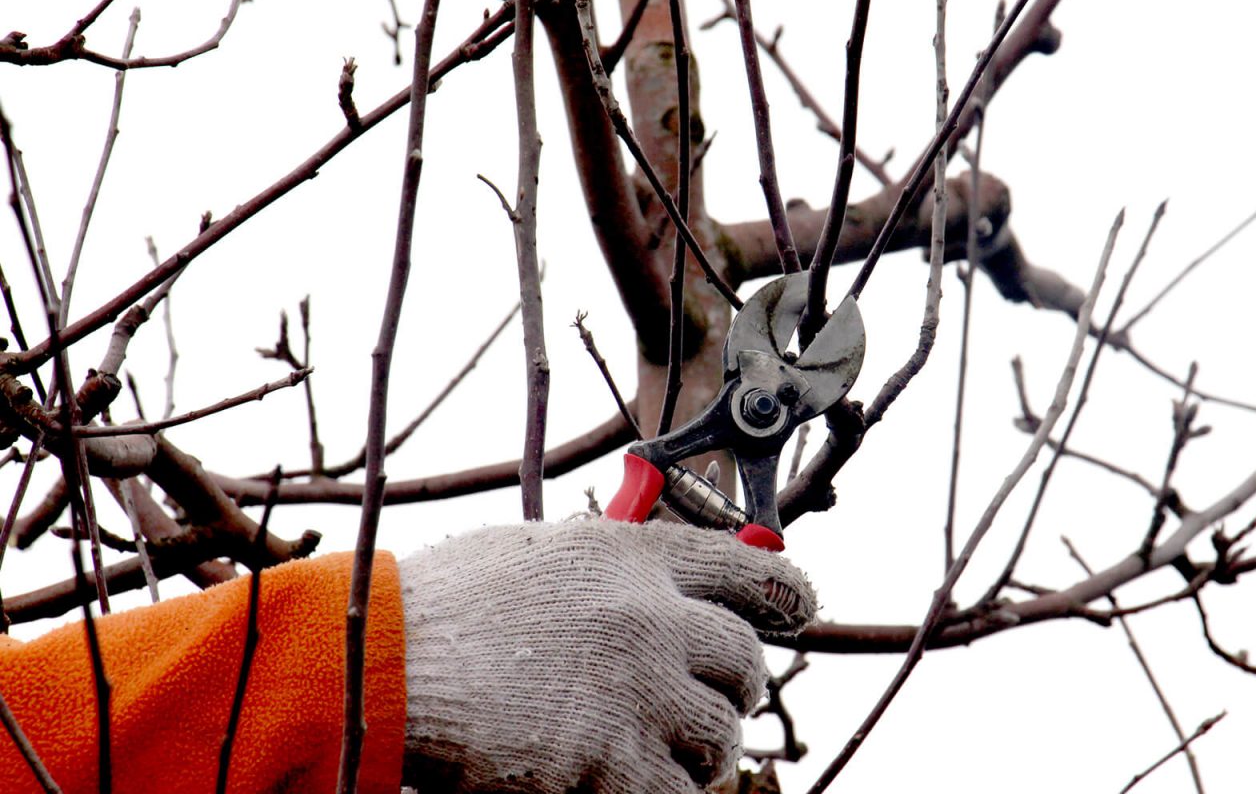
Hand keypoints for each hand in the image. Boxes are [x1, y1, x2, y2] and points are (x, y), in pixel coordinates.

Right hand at [396, 518, 816, 792]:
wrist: (387, 662)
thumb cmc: (447, 604)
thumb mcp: (540, 554)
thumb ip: (610, 566)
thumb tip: (658, 585)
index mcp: (634, 557)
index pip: (751, 567)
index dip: (787, 593)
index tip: (799, 609)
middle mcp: (650, 617)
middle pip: (745, 662)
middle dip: (736, 689)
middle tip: (715, 702)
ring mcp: (636, 690)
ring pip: (721, 734)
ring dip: (704, 749)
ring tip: (675, 751)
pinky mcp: (610, 758)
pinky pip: (676, 792)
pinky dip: (667, 792)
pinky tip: (638, 782)